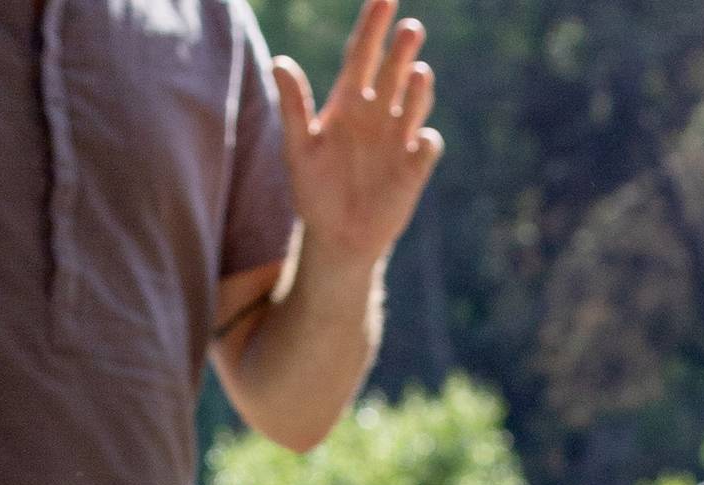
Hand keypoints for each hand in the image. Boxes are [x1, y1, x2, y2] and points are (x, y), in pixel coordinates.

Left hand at [275, 0, 443, 273]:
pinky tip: (420, 138)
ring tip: (418, 74)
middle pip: (392, 71)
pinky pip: (425, 148)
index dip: (372, 26)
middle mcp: (377, 113)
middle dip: (402, 50)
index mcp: (348, 102)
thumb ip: (292, 107)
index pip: (361, 54)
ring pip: (415, 102)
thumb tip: (278, 61)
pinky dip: (425, 141)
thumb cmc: (314, 191)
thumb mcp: (298, 149)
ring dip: (419, 89)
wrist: (336, 238)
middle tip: (409, 30)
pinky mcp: (413, 169)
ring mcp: (398, 139)